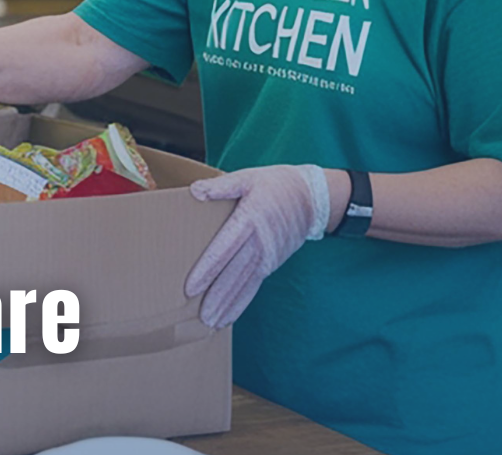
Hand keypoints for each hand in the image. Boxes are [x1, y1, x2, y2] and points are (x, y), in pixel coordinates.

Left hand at [184, 164, 330, 328]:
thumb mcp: (247, 178)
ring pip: (244, 285)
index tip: (191, 288)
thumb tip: (195, 191)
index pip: (224, 250)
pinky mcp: (271, 263)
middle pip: (234, 275)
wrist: (311, 197)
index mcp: (249, 220)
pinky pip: (254, 286)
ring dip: (228, 305)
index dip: (207, 270)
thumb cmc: (274, 185)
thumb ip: (221, 187)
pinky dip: (241, 302)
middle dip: (217, 297)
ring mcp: (267, 256)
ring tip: (212, 323)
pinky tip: (228, 316)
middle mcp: (259, 243)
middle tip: (201, 317)